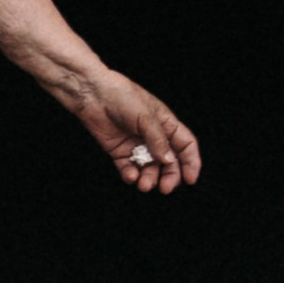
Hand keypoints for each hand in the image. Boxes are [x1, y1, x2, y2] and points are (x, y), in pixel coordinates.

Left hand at [67, 66, 201, 194]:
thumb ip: (158, 140)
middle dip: (169, 176)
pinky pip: (129, 168)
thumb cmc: (122, 96)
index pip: (185, 145)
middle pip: (169, 162)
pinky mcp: (119, 151)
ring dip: (149, 178)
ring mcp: (136, 145)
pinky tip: (131, 176)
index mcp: (166, 124)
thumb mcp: (145, 117)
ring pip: (149, 168)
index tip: (190, 179)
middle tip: (164, 188)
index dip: (191, 162)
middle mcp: (153, 137)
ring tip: (144, 184)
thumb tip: (168, 161)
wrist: (93, 94)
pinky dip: (131, 175)